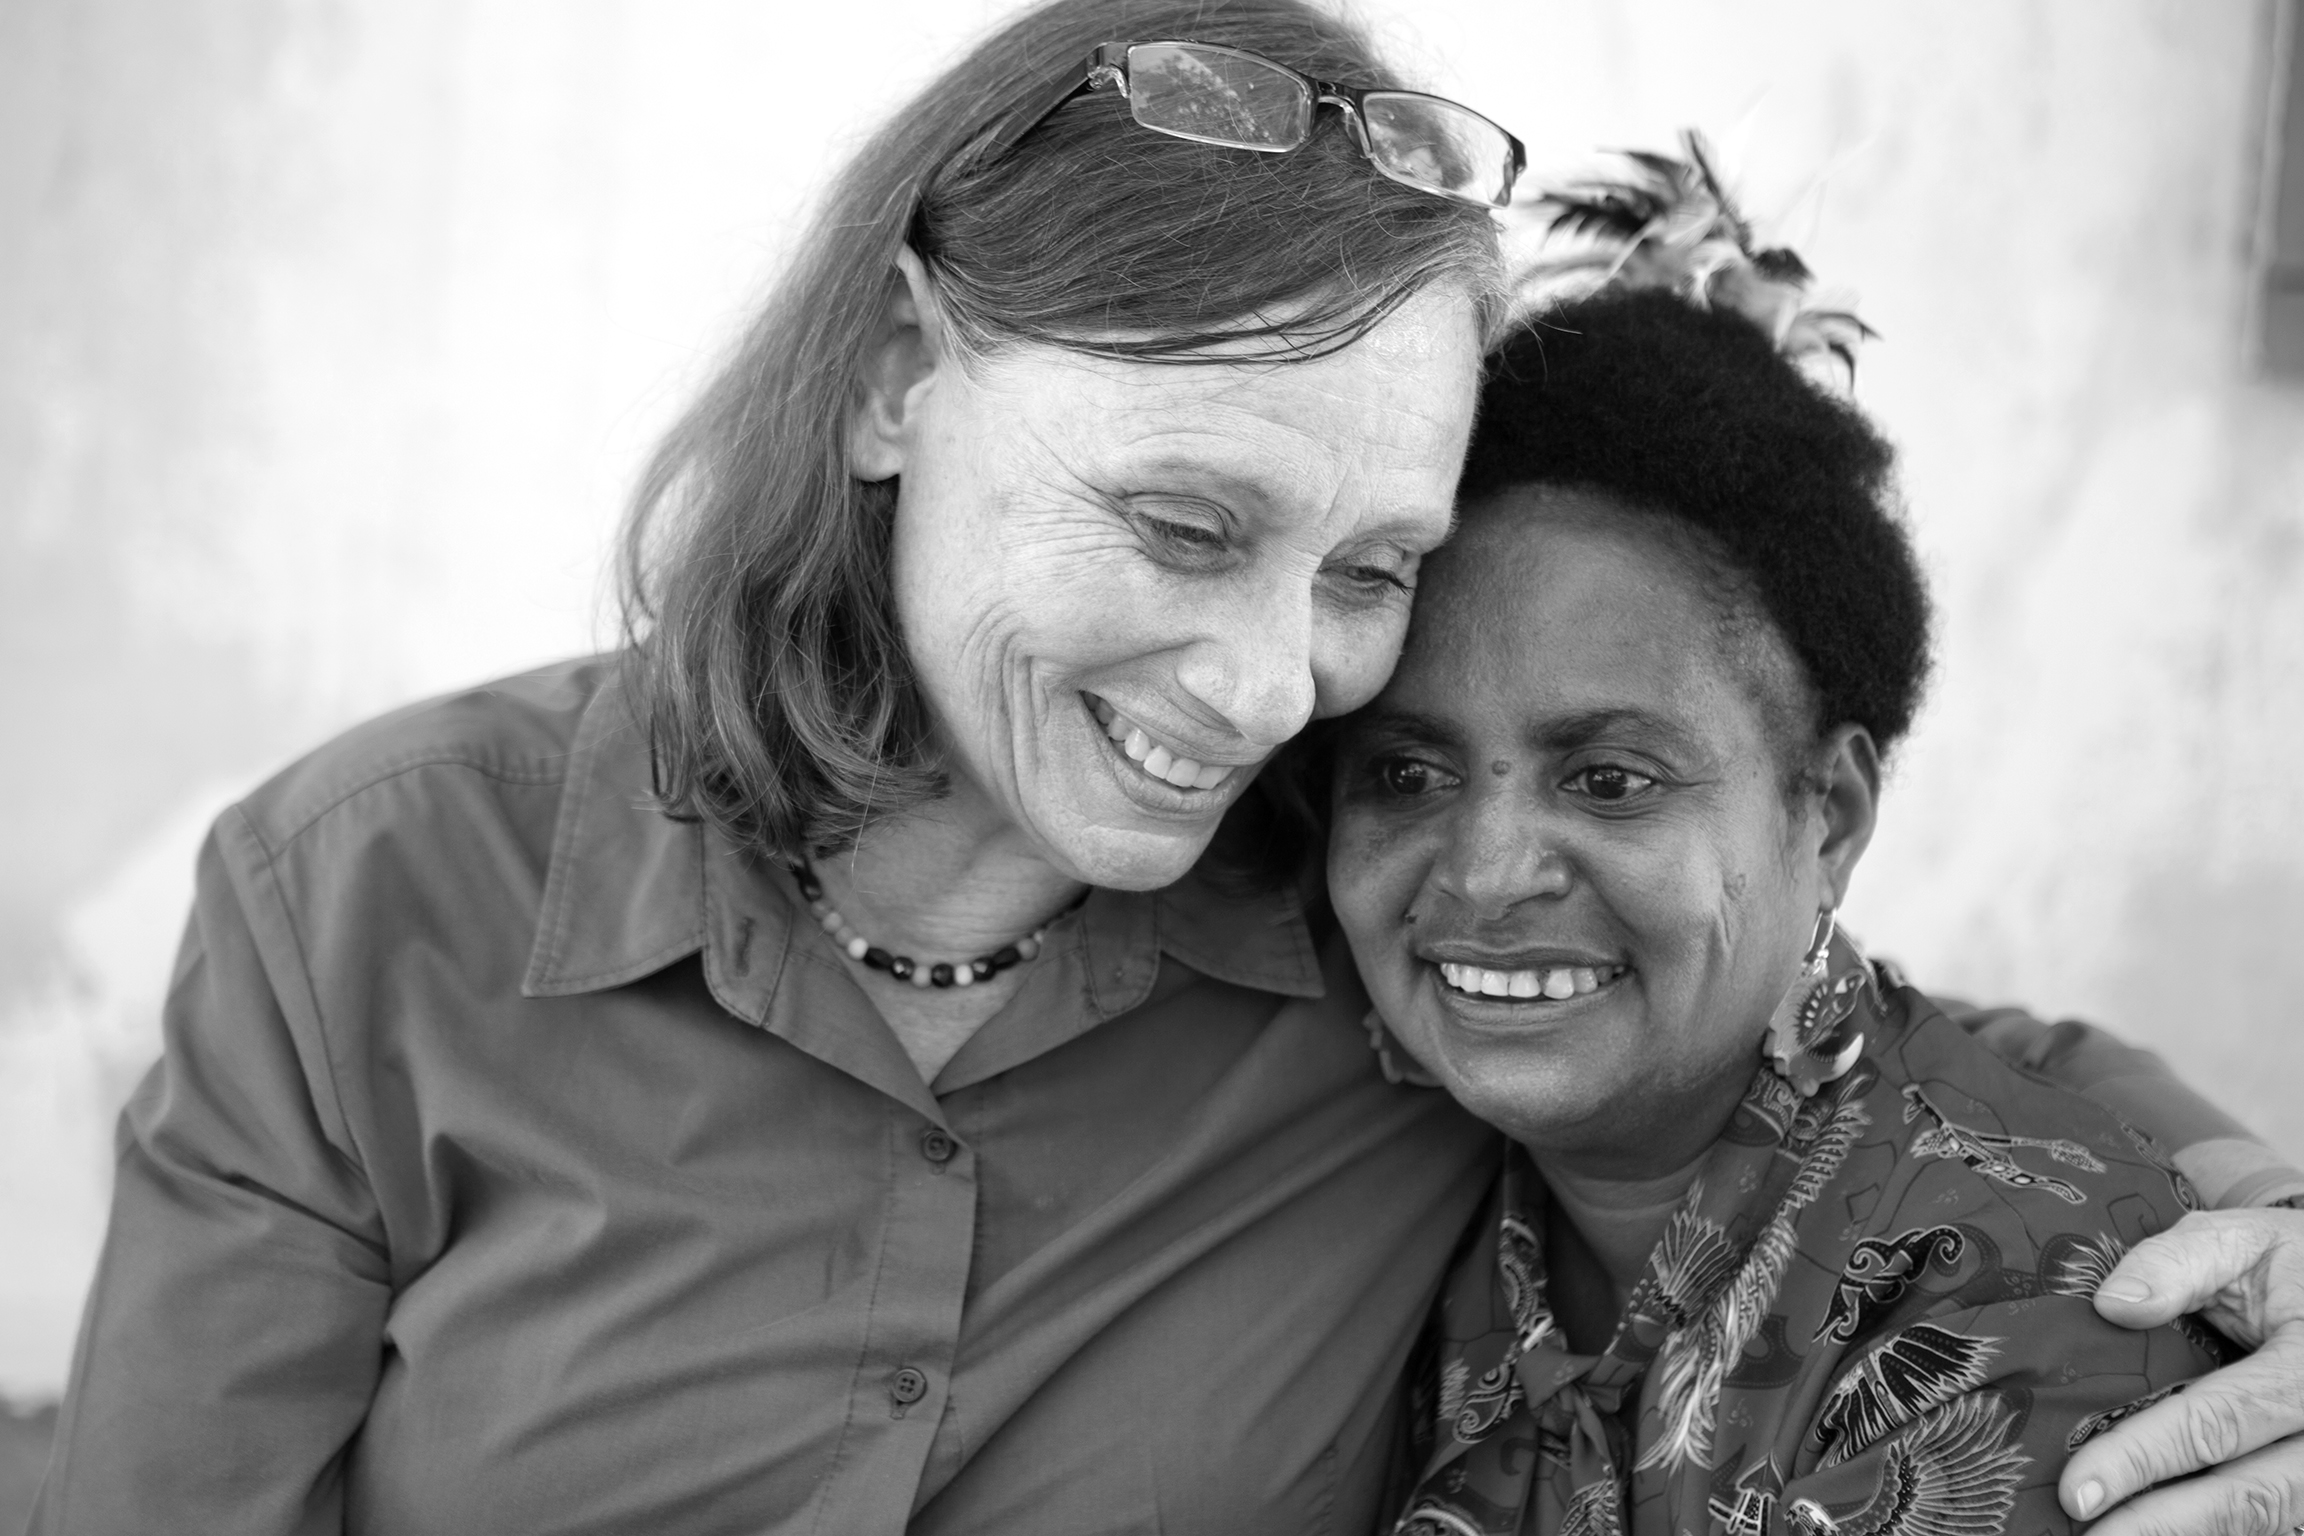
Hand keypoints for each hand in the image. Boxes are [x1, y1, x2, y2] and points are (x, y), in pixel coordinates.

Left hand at [2061, 1207, 2303, 1534]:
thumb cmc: (2289, 1265)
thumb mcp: (2242, 1240)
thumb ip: (2178, 1263)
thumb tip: (2113, 1305)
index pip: (2221, 1420)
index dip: (2145, 1458)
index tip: (2080, 1488)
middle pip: (2250, 1494)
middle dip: (2161, 1525)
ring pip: (2267, 1516)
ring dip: (2183, 1535)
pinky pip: (2275, 1516)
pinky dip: (2214, 1527)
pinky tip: (2155, 1532)